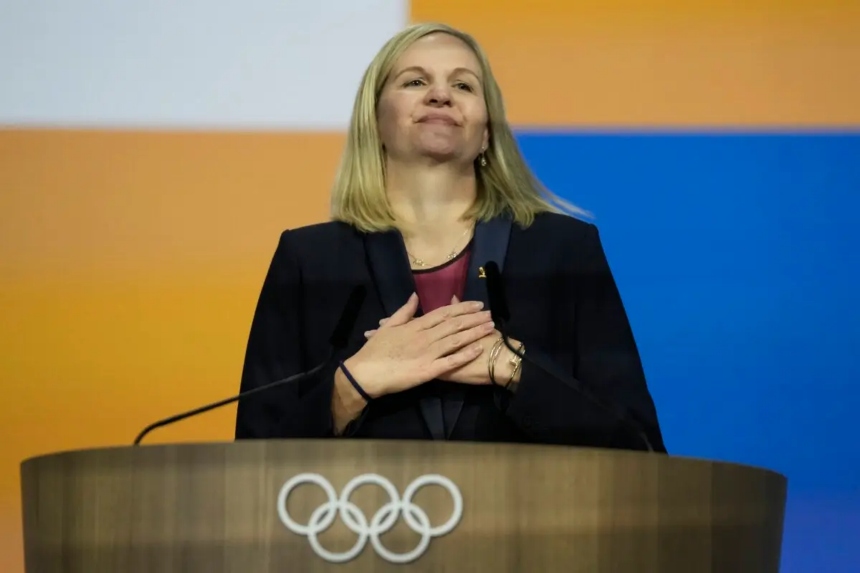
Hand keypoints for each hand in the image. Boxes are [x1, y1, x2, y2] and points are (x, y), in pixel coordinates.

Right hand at [344, 293, 494, 397]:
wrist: (365, 373)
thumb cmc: (375, 350)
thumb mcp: (388, 326)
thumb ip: (404, 311)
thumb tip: (414, 296)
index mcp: (416, 325)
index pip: (443, 313)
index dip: (462, 308)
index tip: (477, 304)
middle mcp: (425, 336)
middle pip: (454, 324)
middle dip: (474, 318)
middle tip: (491, 313)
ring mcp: (428, 353)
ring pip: (456, 340)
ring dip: (474, 332)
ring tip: (490, 327)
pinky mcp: (428, 370)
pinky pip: (450, 362)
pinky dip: (465, 355)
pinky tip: (478, 349)